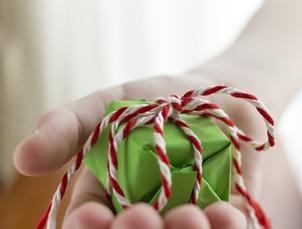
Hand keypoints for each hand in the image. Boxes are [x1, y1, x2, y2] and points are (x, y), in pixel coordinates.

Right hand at [14, 75, 266, 228]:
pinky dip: (226, 227)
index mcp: (111, 196)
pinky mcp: (228, 213)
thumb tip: (22, 157)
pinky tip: (225, 213)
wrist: (219, 94)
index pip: (90, 224)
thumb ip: (69, 127)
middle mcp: (149, 213)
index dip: (88, 227)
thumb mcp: (110, 104)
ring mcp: (188, 216)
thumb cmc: (159, 100)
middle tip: (139, 216)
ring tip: (187, 216)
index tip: (92, 216)